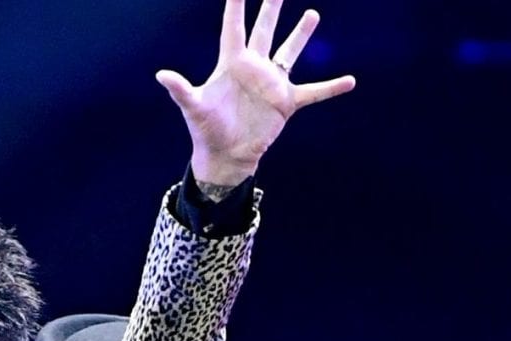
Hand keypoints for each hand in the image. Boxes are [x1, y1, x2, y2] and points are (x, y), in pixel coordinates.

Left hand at [156, 0, 355, 186]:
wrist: (225, 155)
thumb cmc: (206, 130)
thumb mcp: (193, 107)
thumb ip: (180, 90)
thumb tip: (161, 75)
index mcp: (231, 64)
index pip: (234, 28)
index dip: (236, 7)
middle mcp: (254, 68)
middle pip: (264, 31)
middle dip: (271, 9)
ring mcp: (272, 83)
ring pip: (289, 52)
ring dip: (301, 34)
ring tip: (312, 14)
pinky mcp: (286, 102)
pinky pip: (314, 92)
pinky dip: (332, 88)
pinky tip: (350, 81)